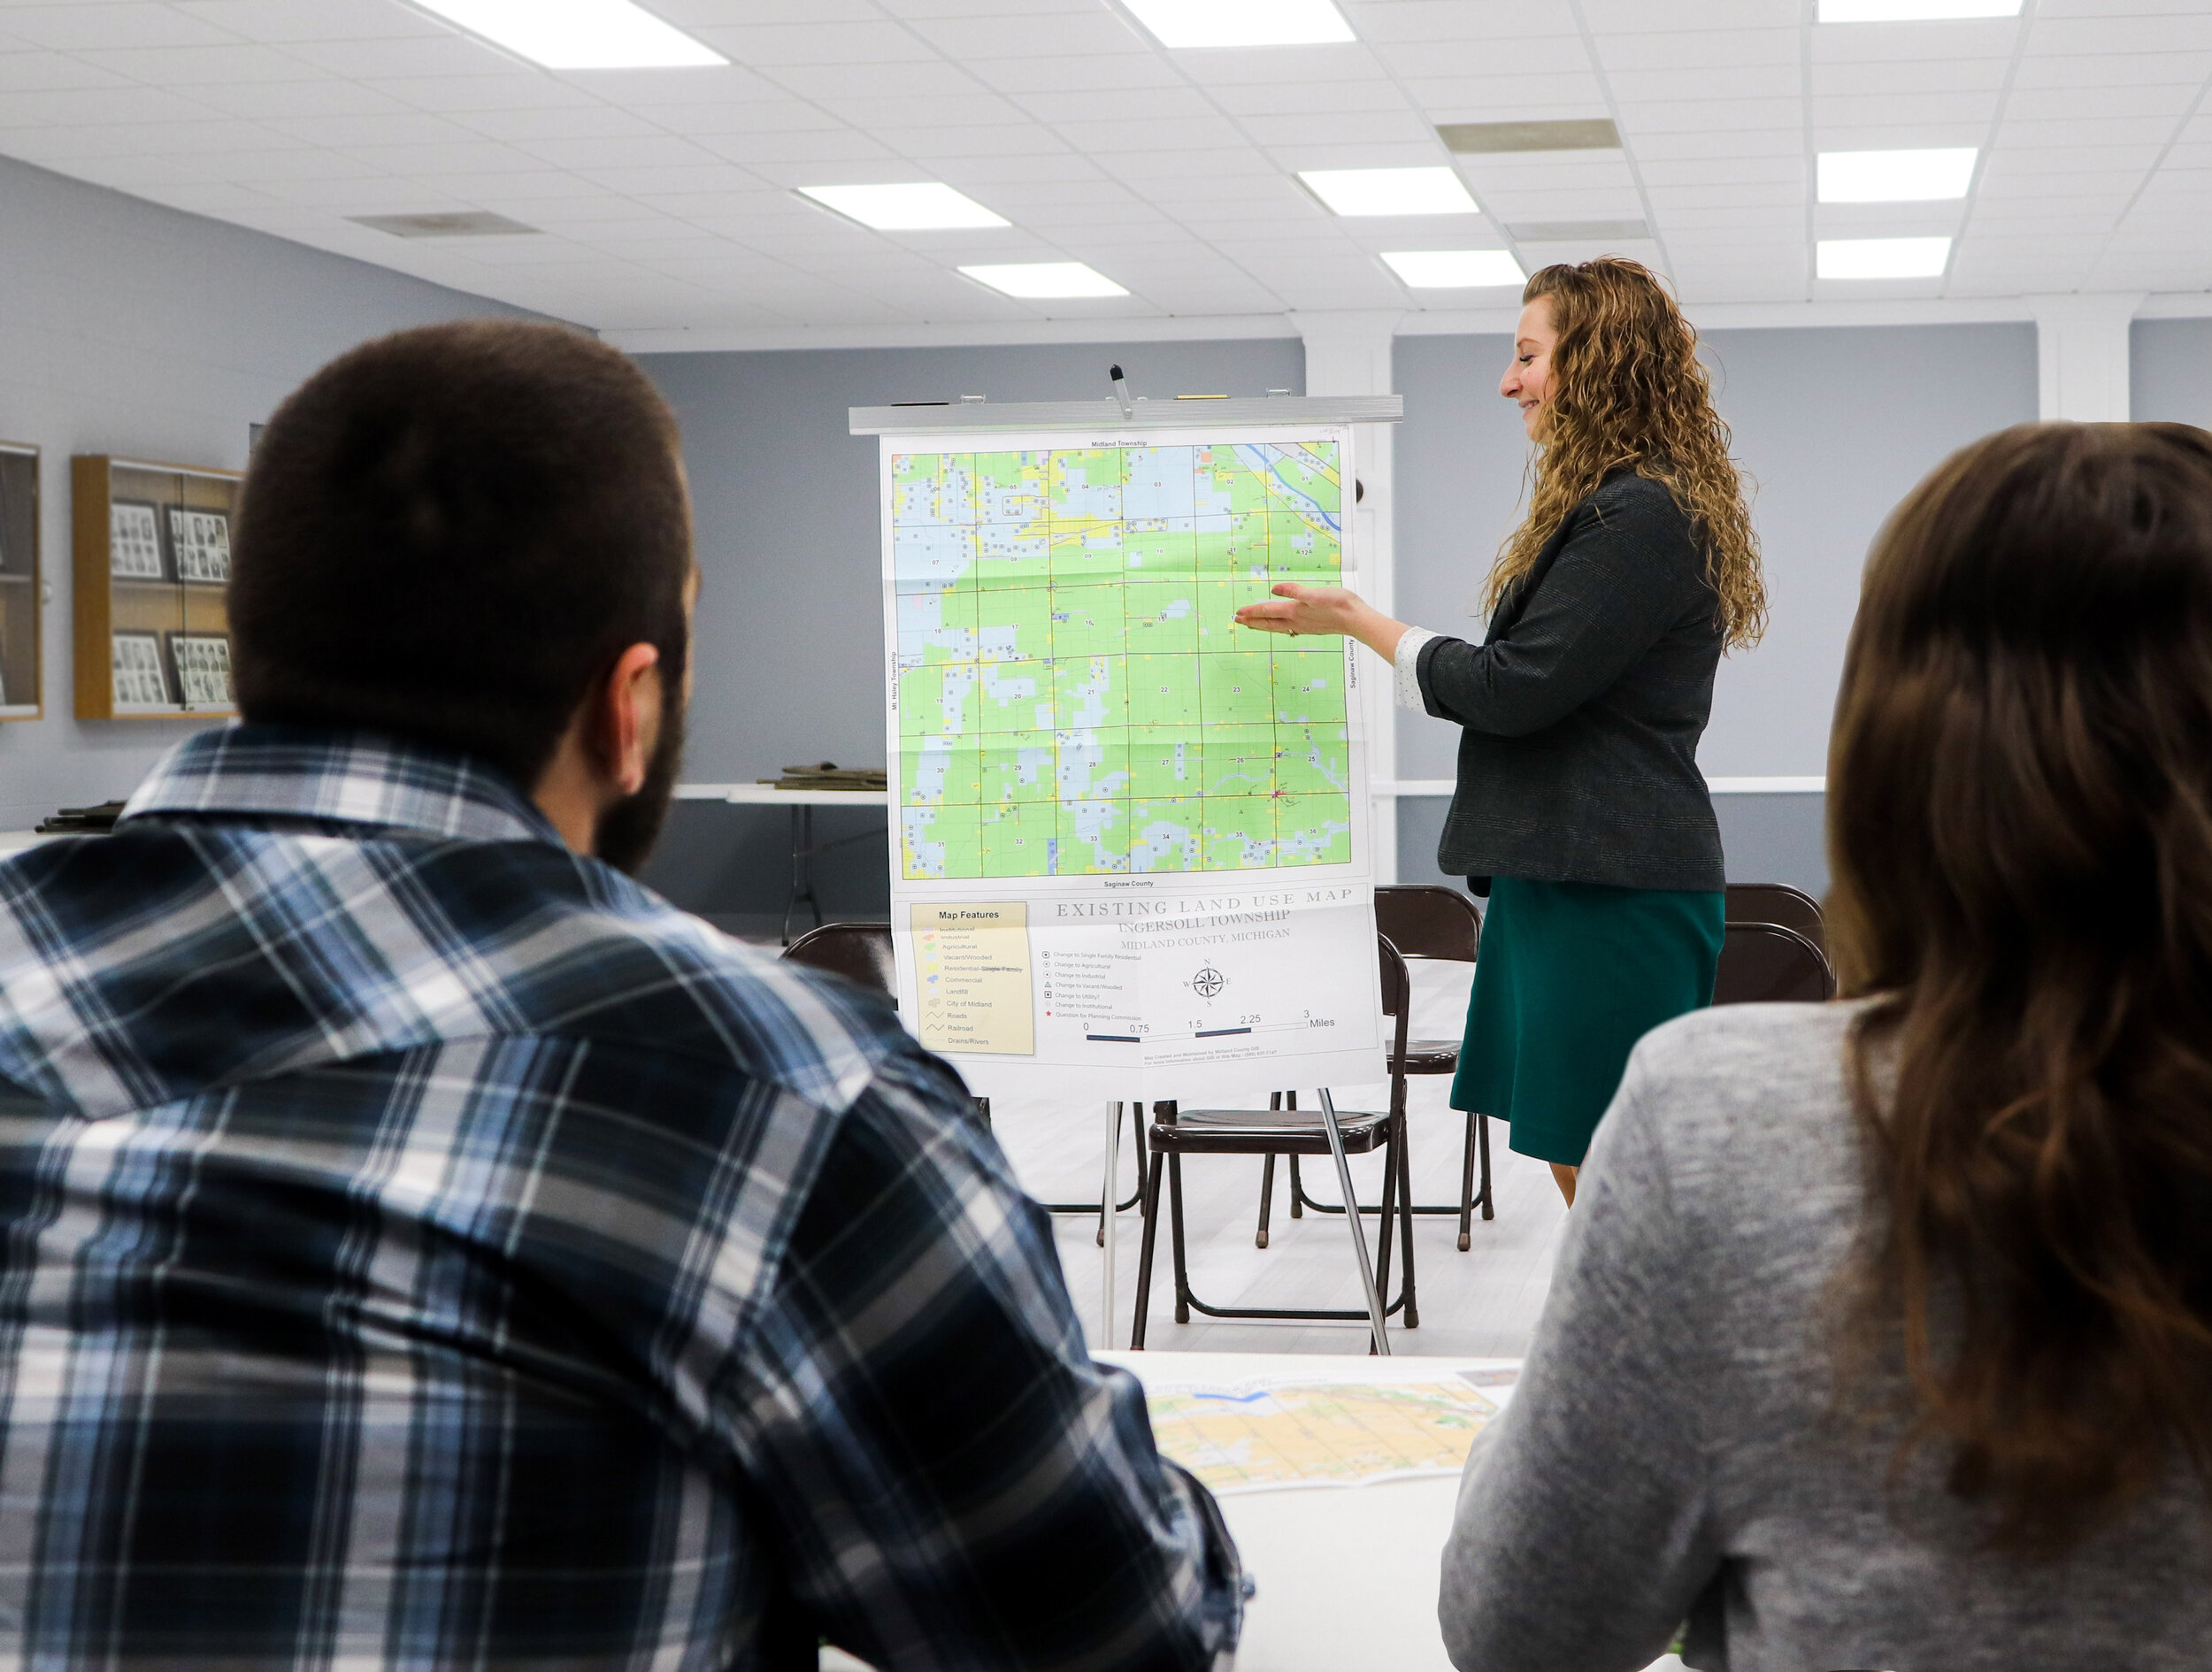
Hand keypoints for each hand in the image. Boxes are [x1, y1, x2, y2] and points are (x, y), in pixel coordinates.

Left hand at [1233, 582, 1364, 637]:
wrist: (1356, 620)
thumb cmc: (1338, 605)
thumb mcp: (1315, 594)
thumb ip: (1294, 591)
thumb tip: (1274, 590)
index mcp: (1294, 611)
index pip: (1267, 611)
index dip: (1252, 612)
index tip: (1238, 613)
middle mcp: (1296, 621)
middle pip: (1268, 623)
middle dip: (1252, 622)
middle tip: (1238, 621)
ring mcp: (1303, 626)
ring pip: (1277, 627)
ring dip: (1263, 625)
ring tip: (1253, 625)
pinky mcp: (1311, 628)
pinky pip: (1288, 628)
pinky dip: (1278, 627)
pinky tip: (1281, 627)